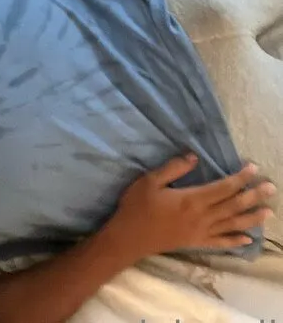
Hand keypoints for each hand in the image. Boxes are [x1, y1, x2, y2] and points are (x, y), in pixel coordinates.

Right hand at [106, 156, 274, 260]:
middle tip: (271, 188)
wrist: (130, 237)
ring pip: (232, 224)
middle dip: (253, 196)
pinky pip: (221, 242)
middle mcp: (202, 217)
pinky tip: (248, 238)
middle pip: (232, 205)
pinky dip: (236, 240)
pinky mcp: (196, 242)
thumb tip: (194, 156)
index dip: (240, 178)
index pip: (223, 188)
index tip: (254, 169)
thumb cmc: (137, 206)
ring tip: (268, 212)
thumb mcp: (150, 181)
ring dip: (251, 217)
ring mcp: (200, 232)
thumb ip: (173, 168)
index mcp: (191, 199)